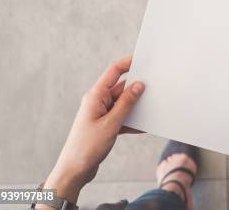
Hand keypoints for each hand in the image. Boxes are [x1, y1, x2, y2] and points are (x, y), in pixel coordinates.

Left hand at [42, 56, 143, 203]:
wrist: (75, 170)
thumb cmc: (87, 147)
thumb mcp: (111, 123)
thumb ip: (126, 103)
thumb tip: (138, 85)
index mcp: (95, 96)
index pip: (114, 72)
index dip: (128, 63)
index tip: (143, 58)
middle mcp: (98, 101)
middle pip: (121, 88)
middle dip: (137, 88)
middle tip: (154, 88)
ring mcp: (101, 113)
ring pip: (123, 103)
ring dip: (135, 107)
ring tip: (151, 109)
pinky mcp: (105, 125)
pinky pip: (122, 117)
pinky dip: (132, 121)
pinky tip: (144, 126)